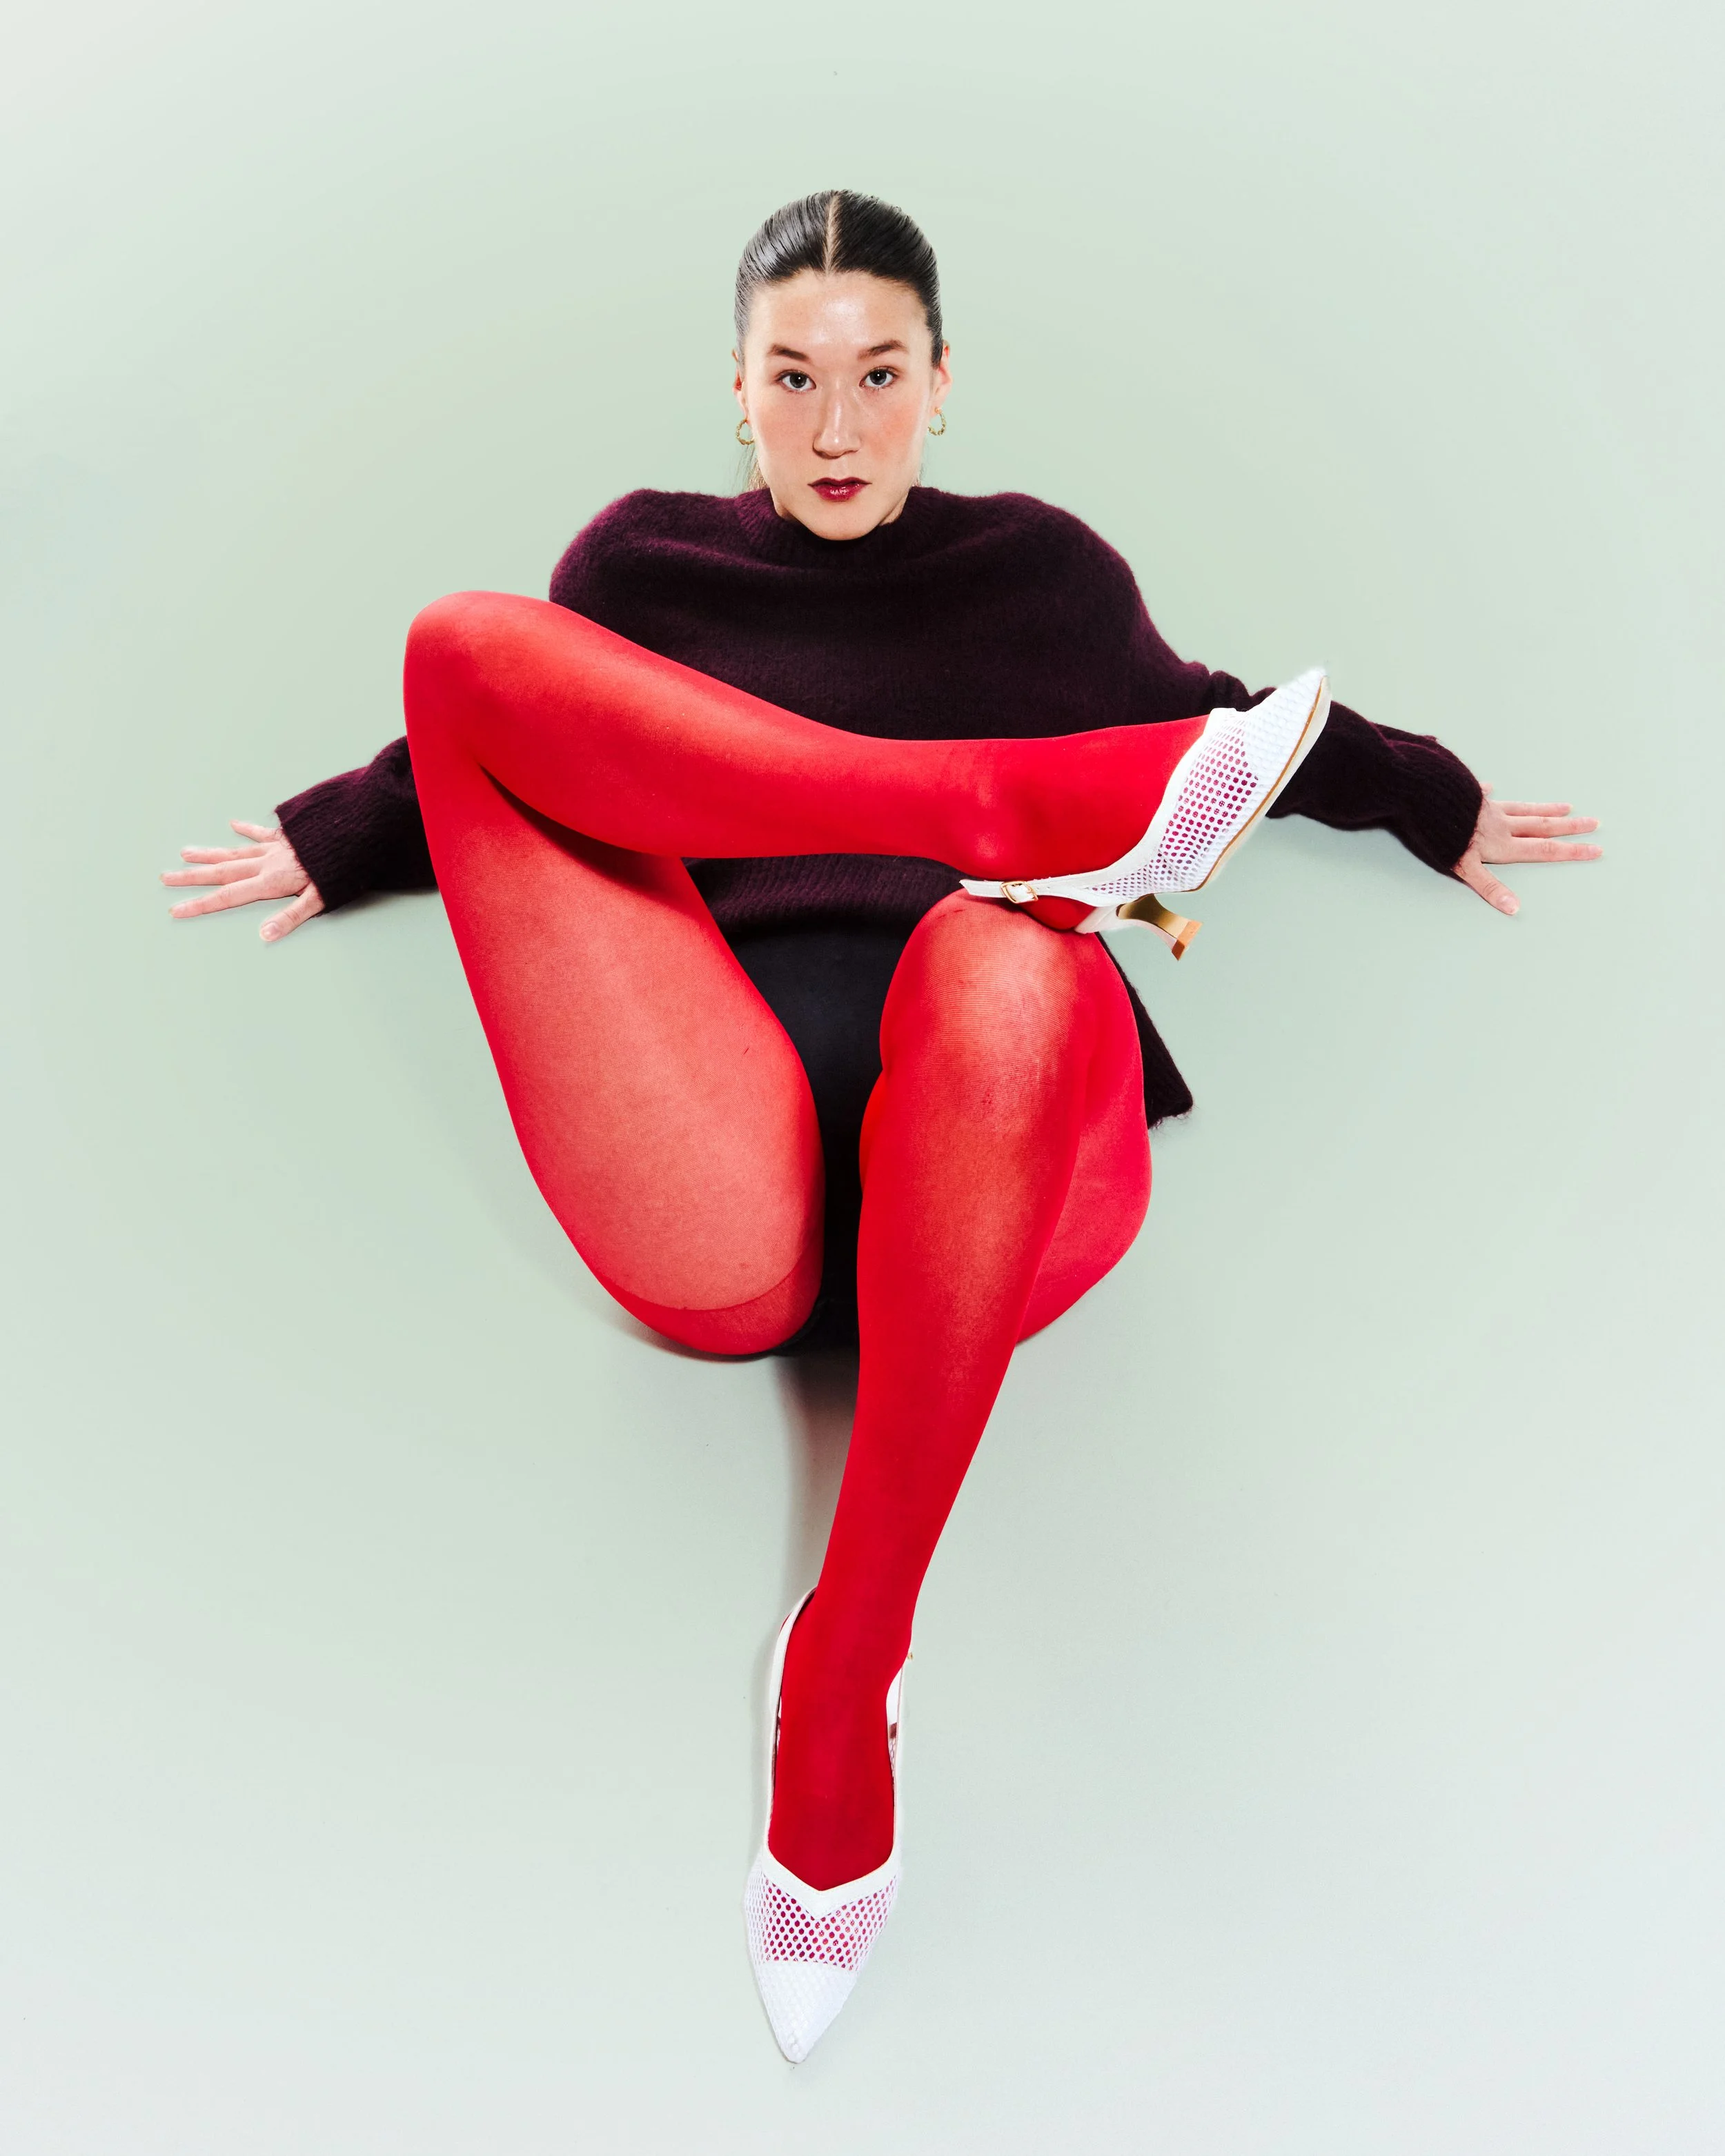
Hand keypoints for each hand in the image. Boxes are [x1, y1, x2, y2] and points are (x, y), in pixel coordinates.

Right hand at [161, 821, 324, 940]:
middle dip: (192, 877)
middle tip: (165, 878)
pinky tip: (234, 823)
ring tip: (184, 852)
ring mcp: (275, 847)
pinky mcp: (287, 835)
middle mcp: (266, 863)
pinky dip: (247, 829)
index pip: (228, 896)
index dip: (201, 905)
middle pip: (222, 872)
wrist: (352, 832)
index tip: (176, 910)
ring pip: (234, 852)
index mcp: (270, 881)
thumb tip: (264, 935)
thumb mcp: (319, 900)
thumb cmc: (340, 868)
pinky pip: (262, 833)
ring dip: (209, 854)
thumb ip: (290, 918)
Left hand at [1455, 789, 1600, 914]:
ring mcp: (1488, 809)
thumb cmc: (1442, 837)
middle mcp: (1501, 825)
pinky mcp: (1470, 797)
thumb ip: (1490, 888)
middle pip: (1542, 826)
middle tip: (1594, 822)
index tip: (1596, 849)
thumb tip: (1514, 908)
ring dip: (1545, 809)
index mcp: (1502, 844)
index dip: (1571, 851)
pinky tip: (1493, 787)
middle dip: (1569, 827)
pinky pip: (1485, 795)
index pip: (1544, 850)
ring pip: (1523, 809)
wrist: (1425, 800)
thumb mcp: (1465, 868)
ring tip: (1566, 806)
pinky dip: (1490, 793)